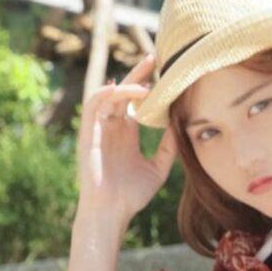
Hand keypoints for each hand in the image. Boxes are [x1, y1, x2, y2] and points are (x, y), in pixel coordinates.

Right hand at [74, 50, 176, 230]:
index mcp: (127, 133)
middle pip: (123, 92)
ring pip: (109, 95)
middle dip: (137, 74)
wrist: (112, 212)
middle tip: (155, 58)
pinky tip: (122, 89)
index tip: (164, 71)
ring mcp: (100, 129)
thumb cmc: (132, 195)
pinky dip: (106, 94)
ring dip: (125, 84)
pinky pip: (93, 106)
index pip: (136, 102)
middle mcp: (112, 127)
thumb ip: (169, 148)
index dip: (147, 85)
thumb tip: (183, 126)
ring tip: (145, 82)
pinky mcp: (88, 134)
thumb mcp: (158, 168)